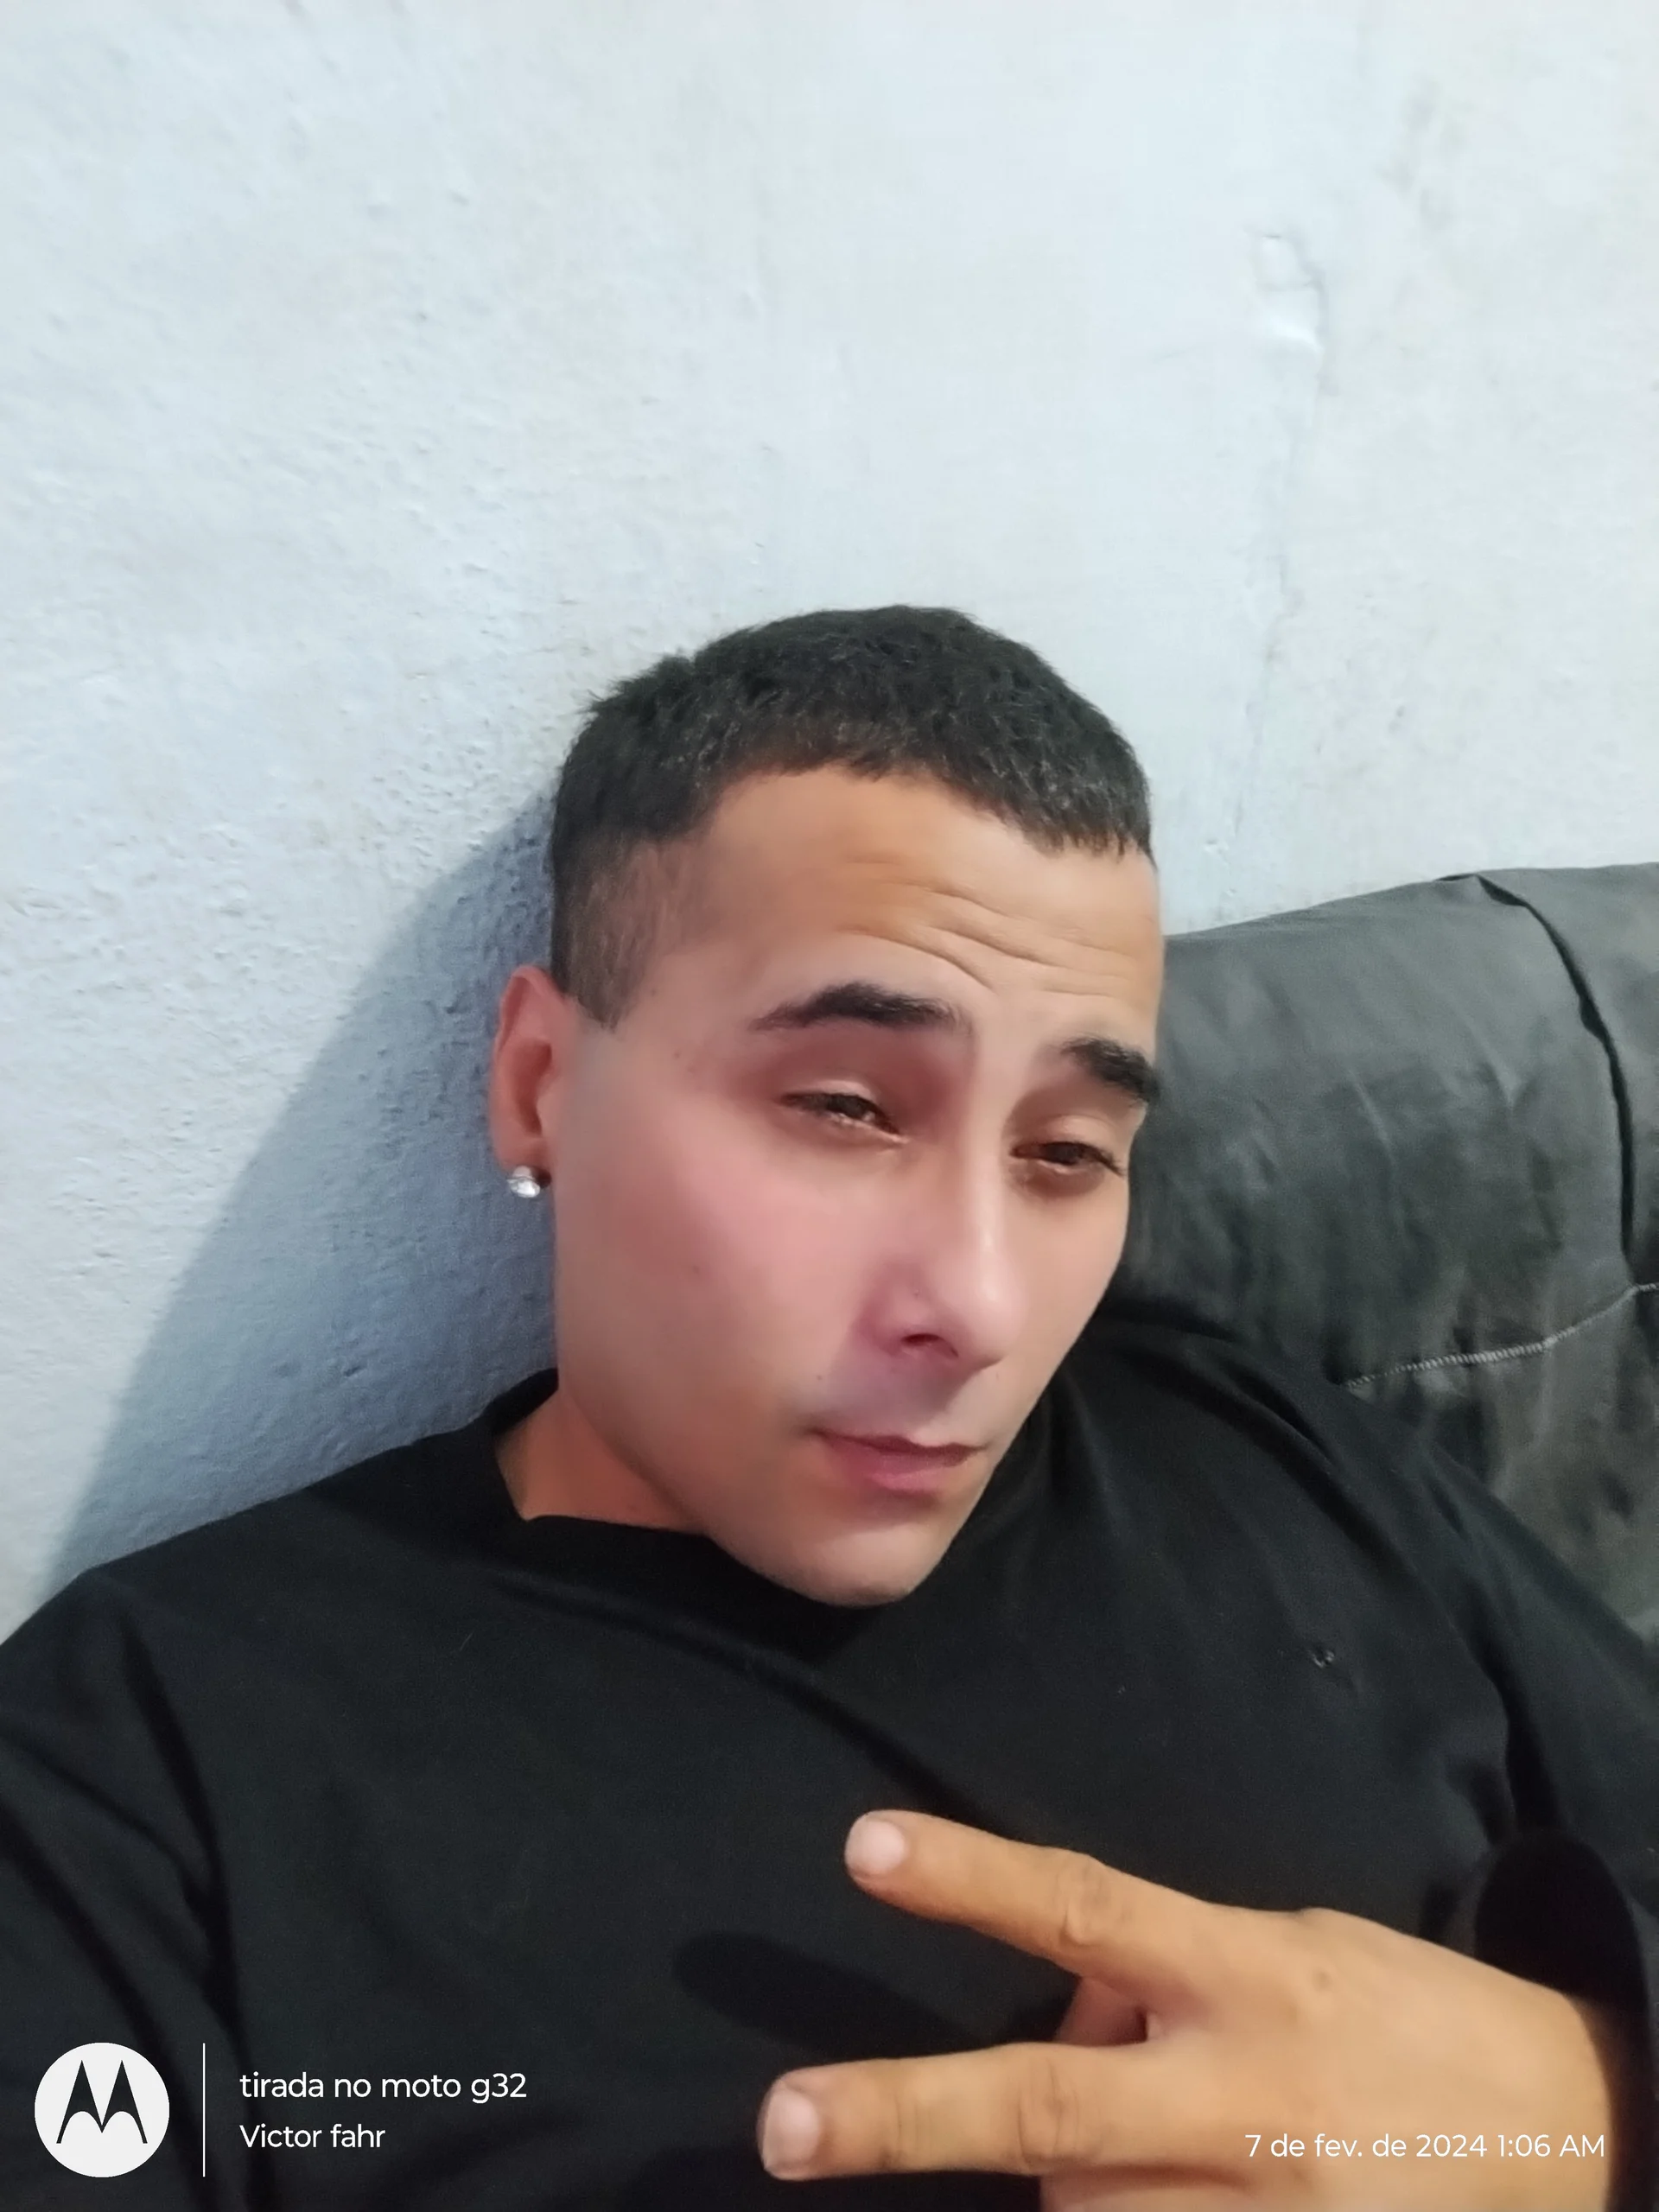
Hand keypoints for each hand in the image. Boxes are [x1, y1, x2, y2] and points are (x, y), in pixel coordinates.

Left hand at [755, 1811, 1643, 2208]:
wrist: (1574, 2140)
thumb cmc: (1410, 2021)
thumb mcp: (1294, 1948)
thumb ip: (1169, 1972)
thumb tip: (1065, 2011)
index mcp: (1246, 1974)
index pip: (1083, 1911)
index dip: (971, 1879)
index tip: (865, 1848)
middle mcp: (1241, 2094)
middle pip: (1049, 2105)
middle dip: (902, 2116)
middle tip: (783, 2126)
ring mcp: (1264, 2210)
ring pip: (1083, 2211)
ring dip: (1078, 2184)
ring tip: (1163, 2148)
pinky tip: (1149, 2197)